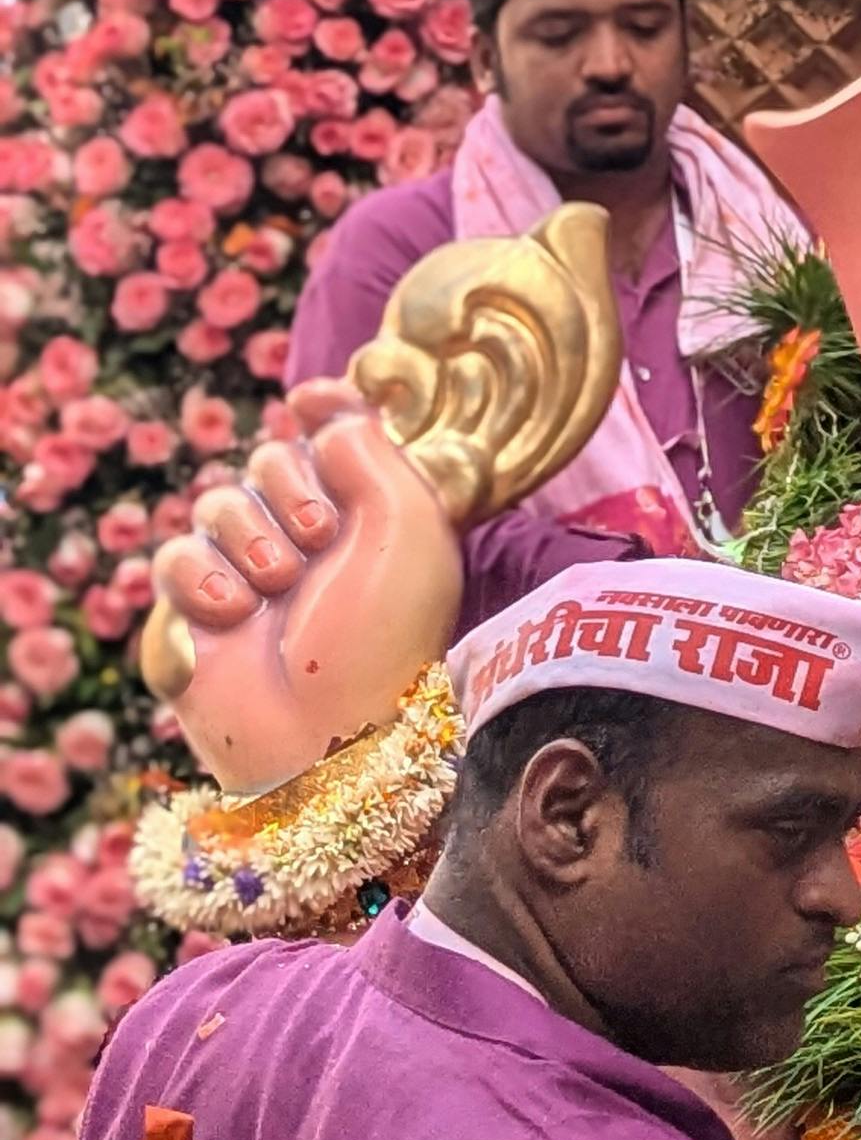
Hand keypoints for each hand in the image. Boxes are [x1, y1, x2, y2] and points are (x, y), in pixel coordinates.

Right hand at [145, 383, 467, 796]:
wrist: (327, 740)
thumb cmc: (384, 637)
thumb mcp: (410, 527)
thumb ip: (373, 449)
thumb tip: (324, 413)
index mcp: (372, 520)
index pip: (338, 439)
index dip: (324, 408)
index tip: (310, 399)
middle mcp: (311, 545)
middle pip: (266, 460)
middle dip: (286, 491)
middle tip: (314, 545)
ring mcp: (249, 580)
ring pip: (213, 504)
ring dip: (245, 539)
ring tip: (273, 588)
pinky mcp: (195, 619)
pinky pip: (170, 561)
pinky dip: (197, 584)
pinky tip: (228, 617)